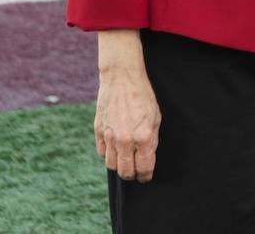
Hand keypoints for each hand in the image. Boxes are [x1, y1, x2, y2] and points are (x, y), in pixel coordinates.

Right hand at [94, 34, 160, 181]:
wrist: (122, 78)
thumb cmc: (142, 96)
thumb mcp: (155, 118)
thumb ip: (151, 140)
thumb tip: (146, 157)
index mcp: (143, 137)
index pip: (143, 168)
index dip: (145, 176)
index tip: (145, 176)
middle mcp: (125, 140)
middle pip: (125, 172)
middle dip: (132, 174)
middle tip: (136, 171)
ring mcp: (110, 136)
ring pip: (112, 165)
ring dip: (119, 166)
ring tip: (125, 160)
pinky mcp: (99, 131)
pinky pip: (102, 153)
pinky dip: (108, 154)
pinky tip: (115, 148)